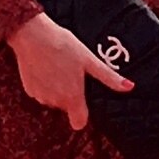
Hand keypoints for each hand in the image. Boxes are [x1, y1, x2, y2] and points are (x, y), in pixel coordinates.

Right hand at [9, 10, 133, 131]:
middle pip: (67, 107)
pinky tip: (46, 67)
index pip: (79, 123)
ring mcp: (39, 96)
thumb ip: (109, 78)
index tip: (85, 100)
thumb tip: (130, 87)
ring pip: (53, 99)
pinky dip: (44, 84)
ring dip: (57, 89)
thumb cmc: (63, 45)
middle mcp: (55, 101)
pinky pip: (41, 92)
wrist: (33, 35)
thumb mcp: (89, 60)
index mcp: (72, 97)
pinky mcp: (28, 89)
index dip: (83, 114)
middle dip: (71, 95)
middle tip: (72, 72)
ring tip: (59, 66)